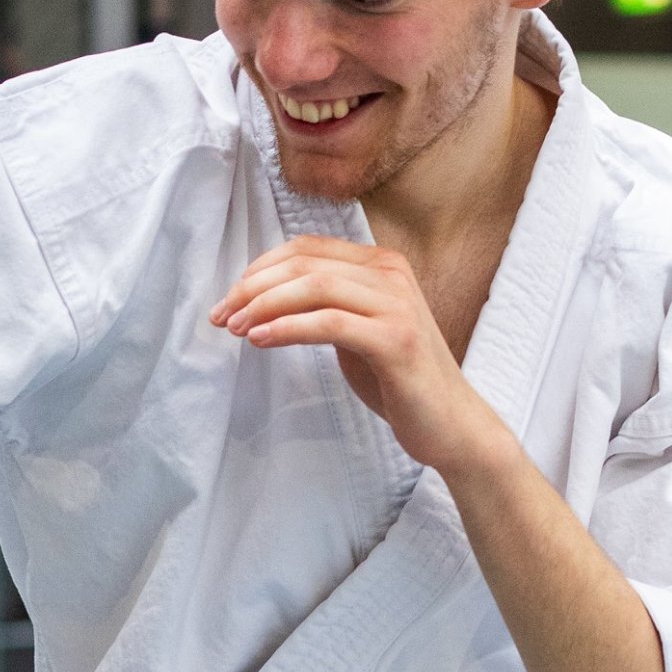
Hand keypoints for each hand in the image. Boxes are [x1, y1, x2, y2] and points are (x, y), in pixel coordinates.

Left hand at [209, 235, 506, 473]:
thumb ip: (323, 304)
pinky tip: (260, 340)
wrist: (450, 423)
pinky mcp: (396, 339)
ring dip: (264, 306)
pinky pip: (329, 322)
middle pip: (304, 264)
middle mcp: (391, 273)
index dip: (260, 268)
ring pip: (314, 286)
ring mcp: (397, 304)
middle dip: (252, 287)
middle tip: (221, 315)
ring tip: (236, 329)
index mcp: (380, 264)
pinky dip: (287, 328)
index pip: (306, 248)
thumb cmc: (396, 378)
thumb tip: (259, 296)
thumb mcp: (355, 328)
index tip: (228, 297)